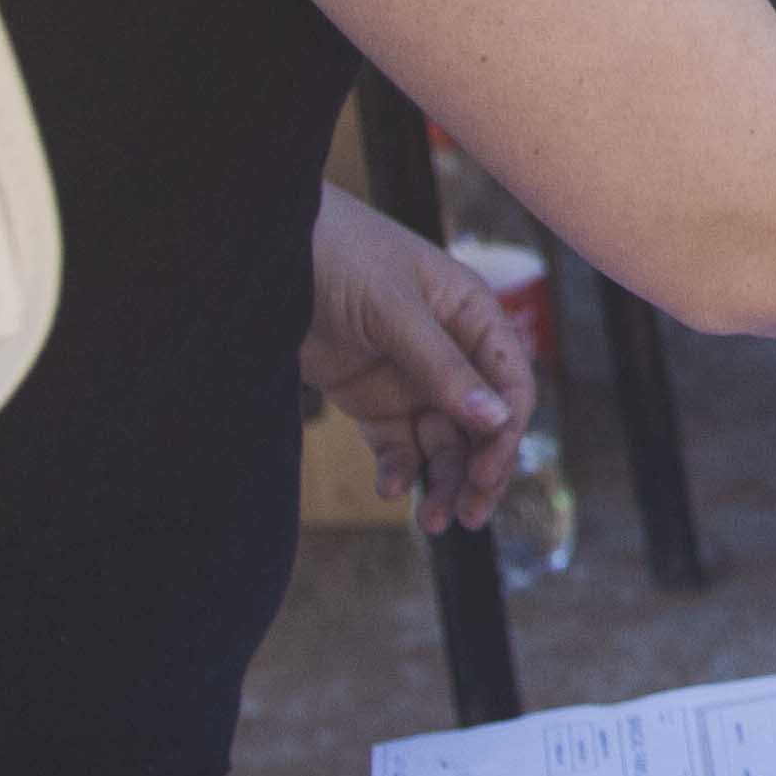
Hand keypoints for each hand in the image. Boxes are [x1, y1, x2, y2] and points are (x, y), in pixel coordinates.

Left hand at [304, 179, 527, 532]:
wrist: (264, 252)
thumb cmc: (338, 254)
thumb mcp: (392, 309)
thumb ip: (441, 367)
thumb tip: (497, 419)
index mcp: (472, 315)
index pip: (510, 381)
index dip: (506, 429)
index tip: (488, 471)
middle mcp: (449, 350)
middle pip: (482, 422)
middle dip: (478, 470)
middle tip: (467, 515)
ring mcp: (410, 377)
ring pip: (442, 442)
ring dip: (440, 481)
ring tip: (429, 523)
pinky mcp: (370, 398)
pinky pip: (396, 445)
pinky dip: (398, 471)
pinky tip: (389, 490)